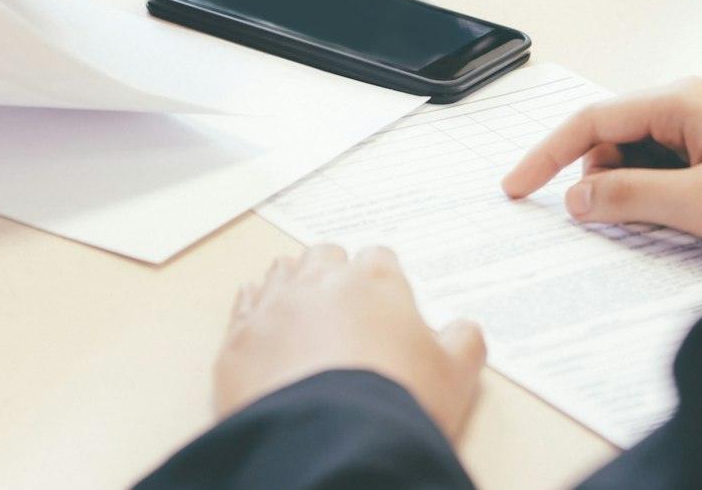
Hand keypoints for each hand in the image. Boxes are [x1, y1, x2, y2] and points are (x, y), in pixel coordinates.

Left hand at [216, 244, 486, 440]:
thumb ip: (464, 342)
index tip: (385, 304)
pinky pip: (243, 308)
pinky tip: (265, 330)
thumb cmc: (396, 404)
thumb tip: (464, 330)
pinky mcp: (237, 342)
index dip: (383, 280)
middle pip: (325, 256)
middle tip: (345, 309)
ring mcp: (273, 308)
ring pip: (281, 274)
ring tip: (304, 316)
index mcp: (375, 281)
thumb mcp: (455, 376)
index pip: (379, 257)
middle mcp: (320, 282)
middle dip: (334, 275)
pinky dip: (254, 314)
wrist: (333, 445)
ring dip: (293, 287)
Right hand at [500, 78, 701, 251]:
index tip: (514, 187)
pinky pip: (669, 171)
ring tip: (669, 224)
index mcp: (680, 100)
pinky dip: (659, 196)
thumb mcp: (697, 202)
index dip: (546, 155)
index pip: (591, 120)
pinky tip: (680, 222)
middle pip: (613, 139)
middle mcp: (691, 104)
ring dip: (634, 192)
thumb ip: (628, 196)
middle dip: (598, 181)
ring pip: (640, 158)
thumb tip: (576, 197)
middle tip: (609, 224)